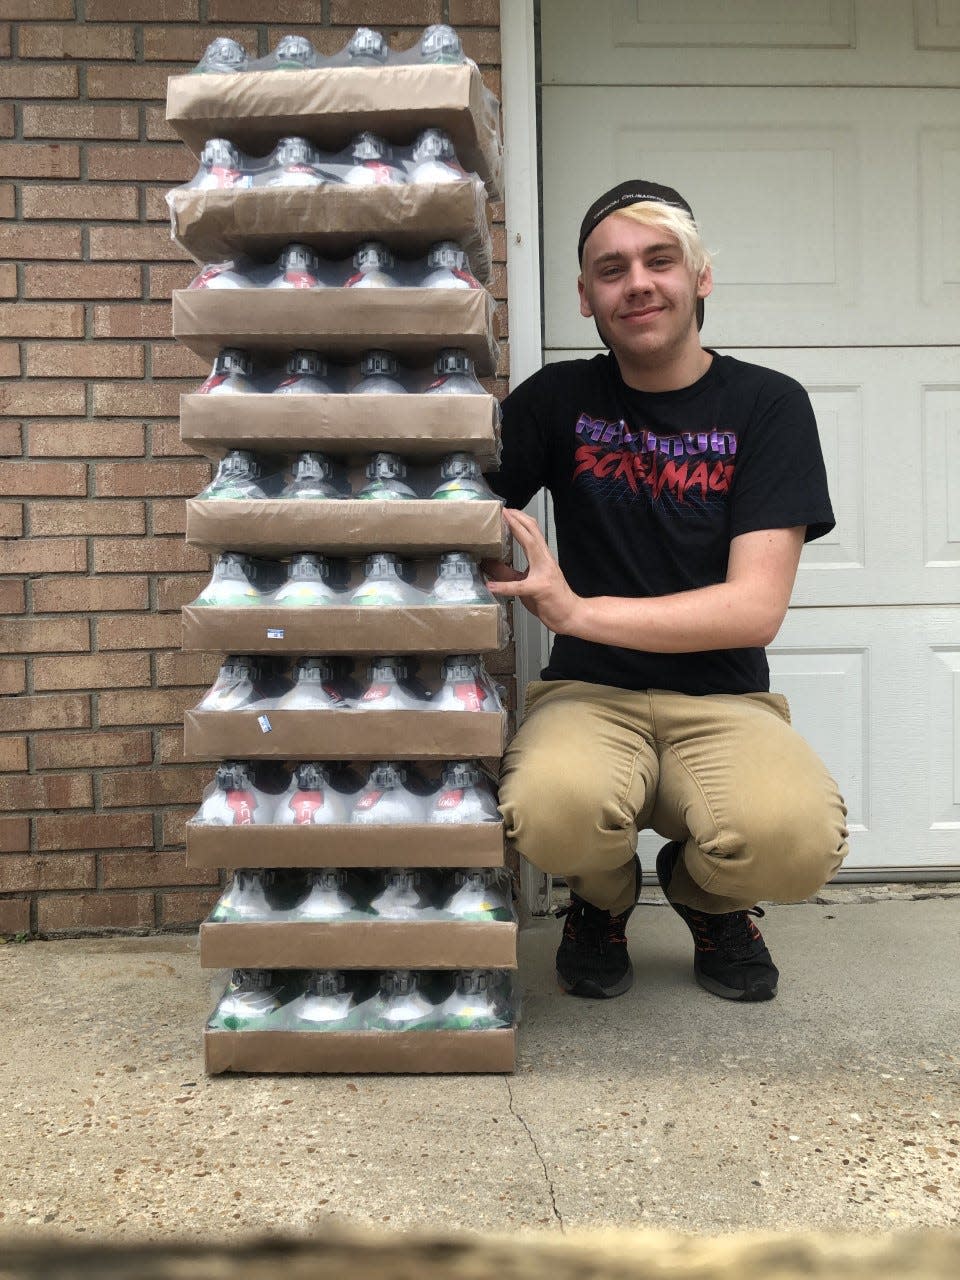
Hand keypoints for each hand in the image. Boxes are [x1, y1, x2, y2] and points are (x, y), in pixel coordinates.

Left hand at [482, 509, 582, 634]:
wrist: (571, 615)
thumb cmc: (551, 599)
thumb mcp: (526, 583)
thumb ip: (507, 574)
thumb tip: (487, 564)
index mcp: (542, 558)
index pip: (532, 532)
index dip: (519, 519)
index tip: (506, 510)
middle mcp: (545, 561)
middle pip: (533, 531)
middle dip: (518, 518)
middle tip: (503, 509)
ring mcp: (544, 573)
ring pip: (531, 545)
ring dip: (516, 531)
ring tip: (503, 523)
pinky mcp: (539, 590)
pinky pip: (519, 586)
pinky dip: (503, 586)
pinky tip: (490, 586)